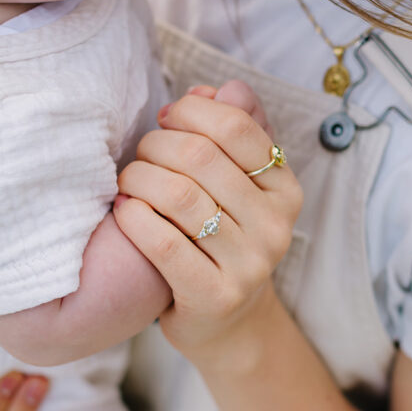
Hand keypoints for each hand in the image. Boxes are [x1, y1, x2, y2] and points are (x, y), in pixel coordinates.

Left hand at [113, 82, 302, 365]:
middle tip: (140, 155)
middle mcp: (276, 225)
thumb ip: (233, 133)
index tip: (167, 120)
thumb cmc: (222, 240)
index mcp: (285, 189)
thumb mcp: (237, 186)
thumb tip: (223, 88)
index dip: (192, 112)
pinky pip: (164, 244)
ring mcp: (249, 264)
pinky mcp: (215, 296)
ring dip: (139, 179)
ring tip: (128, 183)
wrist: (226, 322)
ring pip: (179, 195)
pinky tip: (125, 212)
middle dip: (156, 145)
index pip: (237, 127)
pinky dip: (135, 219)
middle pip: (201, 156)